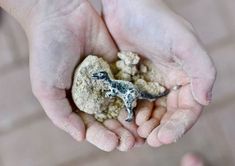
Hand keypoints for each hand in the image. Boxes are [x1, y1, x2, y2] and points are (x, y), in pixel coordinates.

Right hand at [6, 0, 141, 150]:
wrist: (61, 16)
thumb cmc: (48, 51)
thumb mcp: (45, 87)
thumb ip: (61, 114)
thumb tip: (80, 137)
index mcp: (74, 102)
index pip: (90, 126)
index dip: (101, 137)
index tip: (113, 144)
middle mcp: (92, 94)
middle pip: (108, 119)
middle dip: (119, 132)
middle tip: (131, 143)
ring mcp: (106, 81)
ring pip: (121, 105)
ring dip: (131, 120)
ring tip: (142, 132)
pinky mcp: (118, 68)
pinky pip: (129, 85)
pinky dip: (137, 98)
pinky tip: (146, 109)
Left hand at [102, 0, 215, 145]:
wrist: (126, 7)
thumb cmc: (156, 21)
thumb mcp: (184, 42)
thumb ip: (201, 70)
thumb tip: (205, 100)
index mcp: (185, 77)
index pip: (186, 109)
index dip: (178, 126)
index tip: (164, 138)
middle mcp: (168, 84)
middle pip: (168, 116)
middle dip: (160, 130)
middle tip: (148, 140)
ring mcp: (148, 84)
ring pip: (150, 113)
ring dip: (145, 126)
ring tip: (136, 133)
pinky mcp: (130, 82)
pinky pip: (131, 104)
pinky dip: (130, 115)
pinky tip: (125, 120)